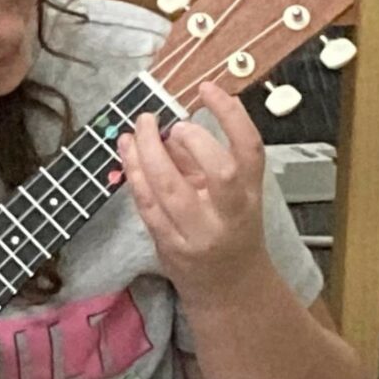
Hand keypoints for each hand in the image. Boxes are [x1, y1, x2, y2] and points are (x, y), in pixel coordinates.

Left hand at [116, 81, 270, 299]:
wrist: (229, 289)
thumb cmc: (228, 231)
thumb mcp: (228, 195)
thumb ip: (201, 163)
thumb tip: (172, 131)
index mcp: (251, 196)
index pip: (251, 150)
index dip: (232, 115)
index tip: (208, 89)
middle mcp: (230, 215)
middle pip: (221, 173)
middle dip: (192, 139)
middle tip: (167, 122)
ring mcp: (199, 234)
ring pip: (170, 188)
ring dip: (148, 153)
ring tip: (137, 129)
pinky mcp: (170, 246)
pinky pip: (147, 205)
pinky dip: (134, 175)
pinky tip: (126, 153)